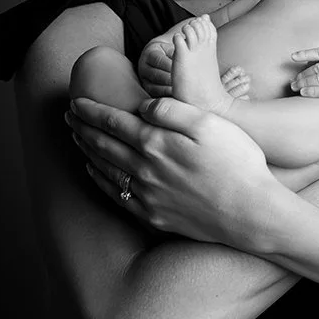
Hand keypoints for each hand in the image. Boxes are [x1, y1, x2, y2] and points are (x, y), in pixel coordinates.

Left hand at [66, 94, 280, 249]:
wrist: (251, 213)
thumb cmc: (238, 162)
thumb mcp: (210, 123)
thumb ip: (172, 110)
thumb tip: (143, 105)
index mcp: (157, 143)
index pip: (114, 122)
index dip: (92, 111)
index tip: (76, 102)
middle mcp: (145, 169)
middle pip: (104, 145)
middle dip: (83, 128)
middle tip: (68, 117)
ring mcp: (148, 195)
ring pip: (106, 169)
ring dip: (87, 151)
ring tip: (76, 138)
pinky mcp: (154, 216)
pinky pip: (117, 196)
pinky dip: (100, 182)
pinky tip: (94, 173)